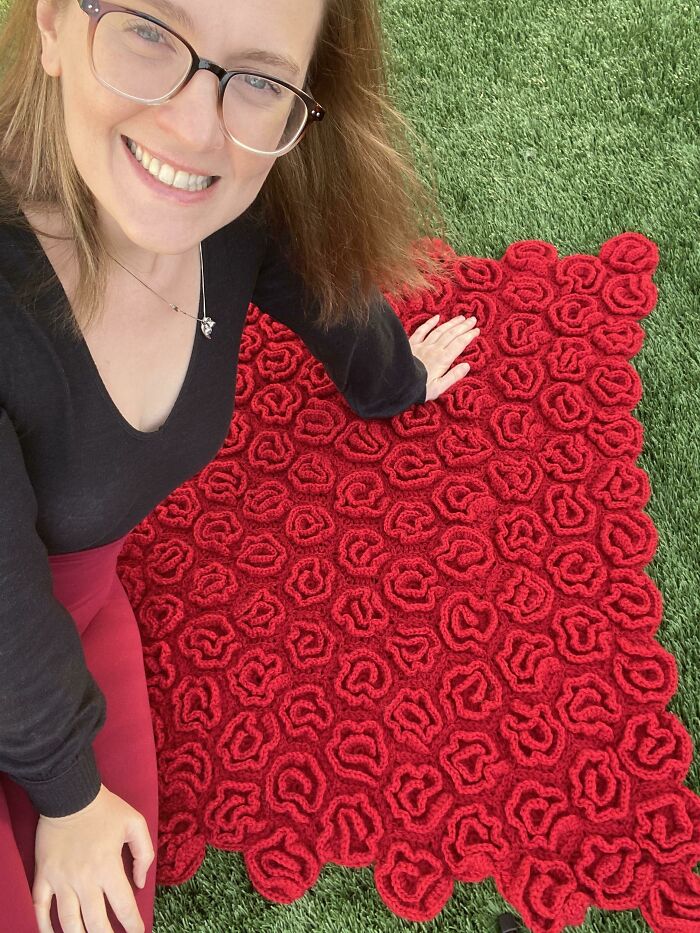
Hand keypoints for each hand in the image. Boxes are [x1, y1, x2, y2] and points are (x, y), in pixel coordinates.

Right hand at [32, 783, 153, 932]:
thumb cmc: (105, 808)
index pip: (124, 906)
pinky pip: (40, 908)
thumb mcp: (135, 823)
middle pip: (96, 923)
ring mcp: (61, 880)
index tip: (138, 932)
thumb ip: (144, 853)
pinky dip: (44, 926)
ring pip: (69, 922)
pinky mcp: (43, 876)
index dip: (133, 924)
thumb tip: (140, 882)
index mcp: (108, 867)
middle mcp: (84, 879)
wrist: (70, 794)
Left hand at [409, 313, 479, 401]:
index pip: (459, 344)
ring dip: (451, 323)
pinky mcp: (412, 344)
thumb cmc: (419, 389)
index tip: (477, 330)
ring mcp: (422, 345)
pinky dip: (430, 323)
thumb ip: (453, 376)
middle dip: (463, 326)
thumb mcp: (439, 388)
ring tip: (460, 318)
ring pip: (439, 330)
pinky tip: (437, 317)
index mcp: (442, 359)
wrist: (397, 384)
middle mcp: (434, 349)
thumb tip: (467, 366)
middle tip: (473, 319)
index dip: (469, 336)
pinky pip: (422, 330)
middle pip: (451, 334)